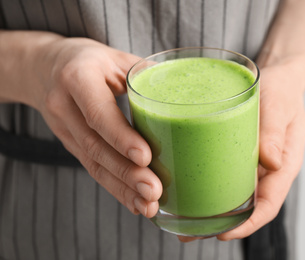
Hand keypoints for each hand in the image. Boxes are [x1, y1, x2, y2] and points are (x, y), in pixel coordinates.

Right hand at [29, 36, 161, 217]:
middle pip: (95, 146)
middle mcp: (64, 106)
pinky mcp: (69, 144)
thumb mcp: (114, 58)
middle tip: (154, 191)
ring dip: (122, 188)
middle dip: (126, 173)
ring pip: (93, 164)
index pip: (98, 113)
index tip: (146, 157)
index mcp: (77, 77)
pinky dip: (115, 188)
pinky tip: (135, 202)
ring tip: (149, 205)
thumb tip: (184, 98)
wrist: (43, 68)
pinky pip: (92, 168)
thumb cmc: (88, 60)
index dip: (121, 137)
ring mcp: (63, 129)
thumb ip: (144, 77)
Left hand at [179, 59, 304, 241]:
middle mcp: (265, 170)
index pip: (268, 205)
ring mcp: (249, 163)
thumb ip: (275, 130)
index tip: (224, 234)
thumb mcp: (280, 105)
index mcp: (282, 165)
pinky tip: (185, 188)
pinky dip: (205, 186)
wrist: (276, 78)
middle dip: (219, 224)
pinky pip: (221, 174)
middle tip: (189, 232)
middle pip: (244, 206)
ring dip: (207, 210)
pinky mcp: (235, 153)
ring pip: (230, 194)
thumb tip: (271, 162)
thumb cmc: (281, 91)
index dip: (247, 224)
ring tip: (179, 220)